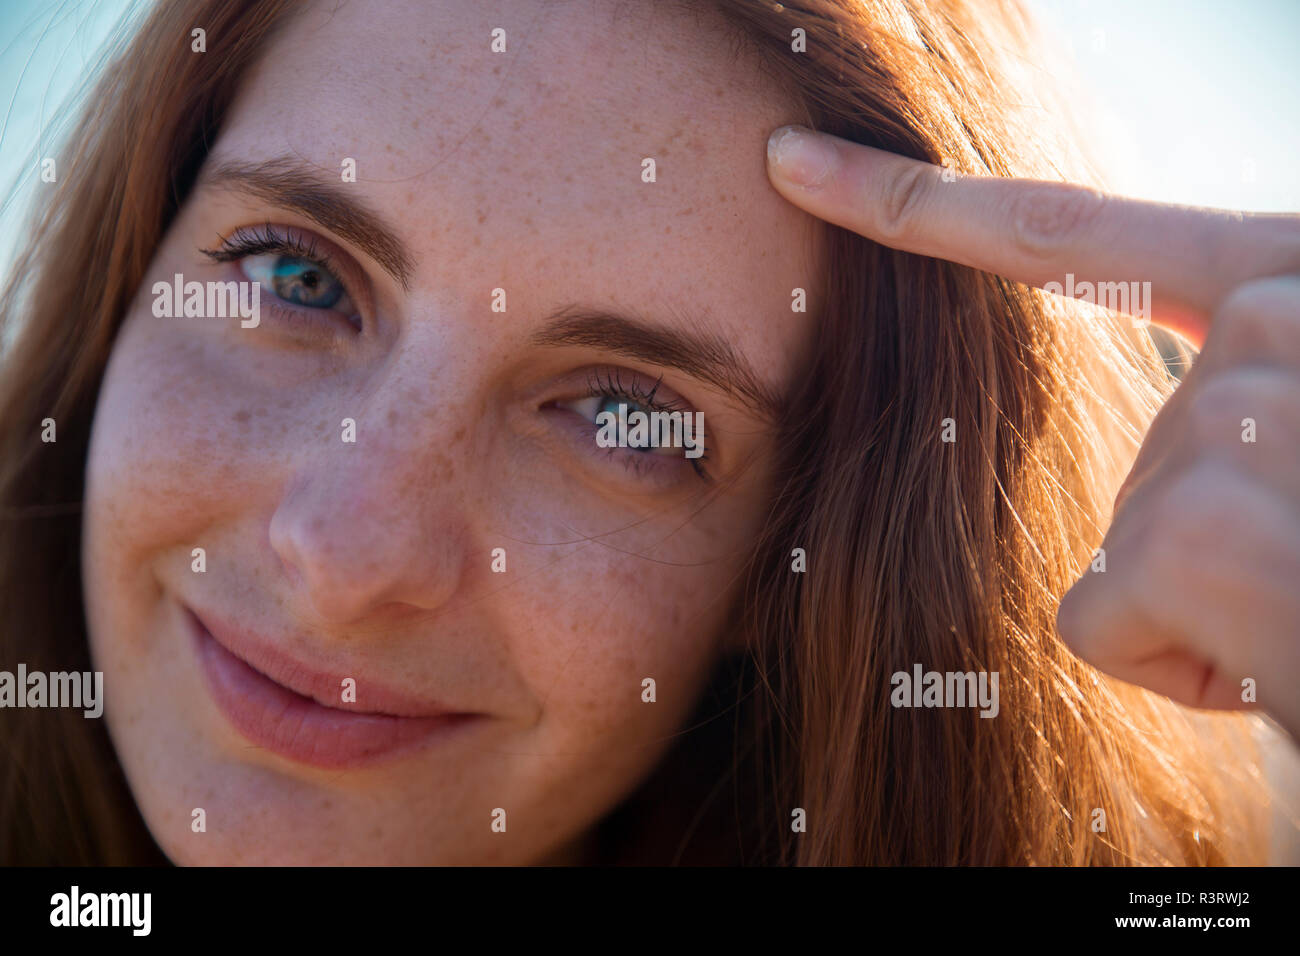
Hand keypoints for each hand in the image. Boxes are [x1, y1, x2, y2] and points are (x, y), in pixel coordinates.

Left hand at [766, 124, 1299, 742]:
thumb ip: (1250, 388)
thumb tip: (1184, 417)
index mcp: (1299, 281)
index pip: (1072, 236)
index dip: (914, 205)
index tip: (792, 165)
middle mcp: (1284, 321)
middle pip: (1126, 447)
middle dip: (1198, 533)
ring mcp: (1247, 413)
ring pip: (1118, 539)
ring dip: (1203, 604)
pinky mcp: (1203, 525)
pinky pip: (1102, 616)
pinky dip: (1170, 666)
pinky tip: (1275, 662)